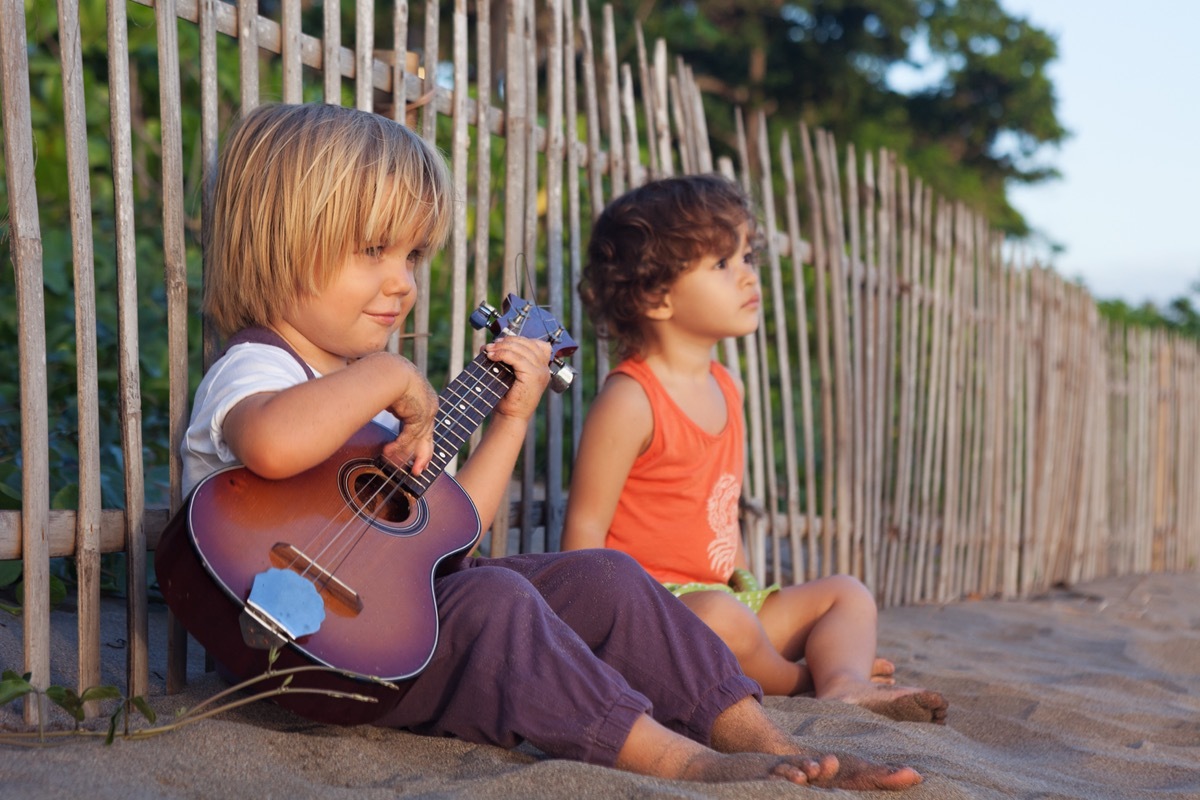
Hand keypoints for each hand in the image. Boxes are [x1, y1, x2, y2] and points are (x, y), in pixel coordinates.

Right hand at [381, 357, 438, 473]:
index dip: (418, 440)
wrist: (387, 369)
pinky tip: (387, 452)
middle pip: (427, 434)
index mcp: (423, 396)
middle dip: (422, 455)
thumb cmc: (381, 375)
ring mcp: (427, 409)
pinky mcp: (421, 415)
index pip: (424, 422)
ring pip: (419, 438)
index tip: (416, 454)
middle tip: (417, 471)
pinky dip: (399, 446)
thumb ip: (390, 403)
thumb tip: (378, 408)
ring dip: (405, 453)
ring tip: (394, 465)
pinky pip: (410, 436)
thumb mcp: (388, 391)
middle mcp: (429, 403)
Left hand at [484, 336, 550, 422]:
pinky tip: (492, 357)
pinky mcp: (533, 376)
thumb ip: (505, 359)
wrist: (510, 417)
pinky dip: (503, 354)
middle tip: (491, 346)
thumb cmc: (508, 398)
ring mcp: (541, 372)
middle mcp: (544, 369)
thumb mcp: (508, 374)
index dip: (517, 339)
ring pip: (522, 349)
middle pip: (528, 344)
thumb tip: (488, 345)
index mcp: (542, 368)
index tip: (500, 343)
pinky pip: (517, 358)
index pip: (535, 344)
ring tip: (489, 350)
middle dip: (507, 341)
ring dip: (502, 347)